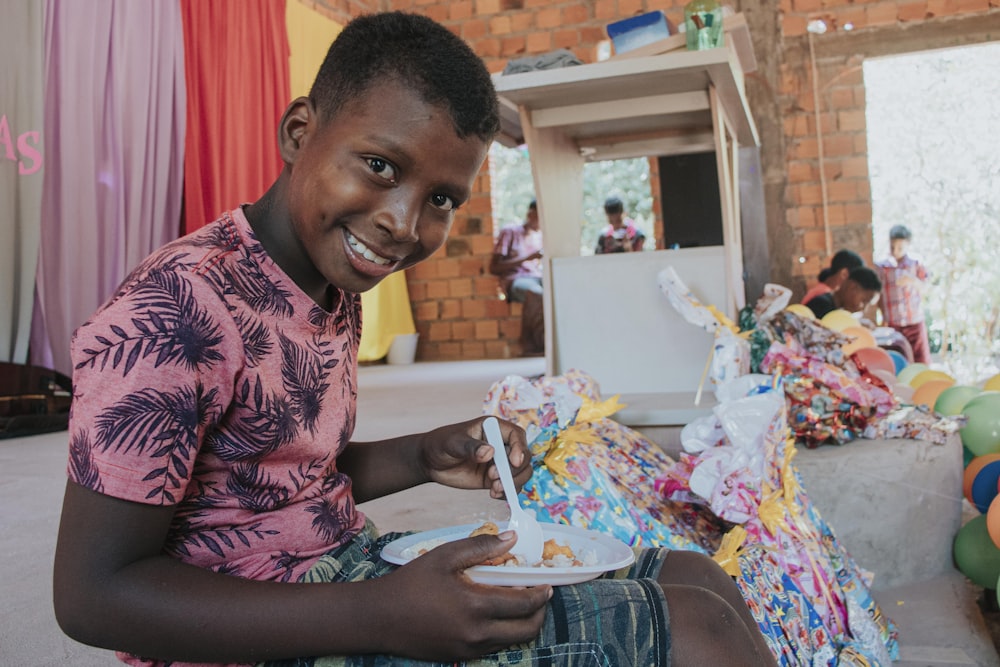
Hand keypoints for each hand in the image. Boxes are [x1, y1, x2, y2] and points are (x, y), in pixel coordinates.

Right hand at [380, 533, 550, 659]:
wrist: (380, 618)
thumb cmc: (411, 583)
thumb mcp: (445, 556)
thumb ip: (481, 547)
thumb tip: (512, 538)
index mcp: (476, 607)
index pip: (524, 604)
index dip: (540, 594)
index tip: (546, 584)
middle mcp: (477, 634)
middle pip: (527, 630)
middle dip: (539, 613)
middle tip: (539, 596)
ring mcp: (469, 649)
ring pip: (512, 641)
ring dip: (523, 624)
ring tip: (519, 604)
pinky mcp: (460, 657)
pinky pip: (494, 647)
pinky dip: (504, 632)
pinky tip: (496, 615)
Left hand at [418, 417, 532, 498]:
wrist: (429, 461)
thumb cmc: (440, 444)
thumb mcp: (453, 443)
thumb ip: (471, 447)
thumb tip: (489, 453)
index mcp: (494, 428)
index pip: (517, 436)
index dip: (520, 448)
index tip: (513, 462)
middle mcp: (501, 444)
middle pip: (524, 456)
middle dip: (514, 470)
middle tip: (493, 478)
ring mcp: (499, 462)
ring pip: (521, 473)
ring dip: (513, 483)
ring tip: (494, 489)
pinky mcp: (495, 478)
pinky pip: (510, 486)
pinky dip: (507, 493)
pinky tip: (494, 494)